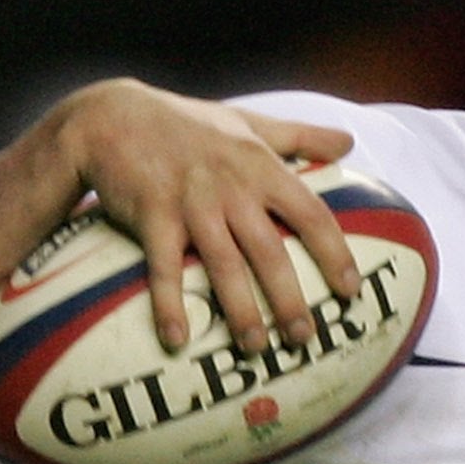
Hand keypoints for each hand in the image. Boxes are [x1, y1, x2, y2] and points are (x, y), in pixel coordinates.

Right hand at [50, 79, 364, 353]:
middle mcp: (231, 187)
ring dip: (241, 310)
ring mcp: (191, 203)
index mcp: (260, 166)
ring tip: (255, 347)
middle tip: (303, 338)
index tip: (350, 290)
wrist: (113, 116)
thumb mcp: (247, 122)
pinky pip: (164, 268)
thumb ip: (299, 135)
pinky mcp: (152, 216)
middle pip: (270, 250)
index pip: (310, 213)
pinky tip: (177, 339)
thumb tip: (349, 141)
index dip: (333, 253)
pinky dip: (169, 305)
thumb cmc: (186, 123)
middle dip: (289, 299)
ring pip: (224, 265)